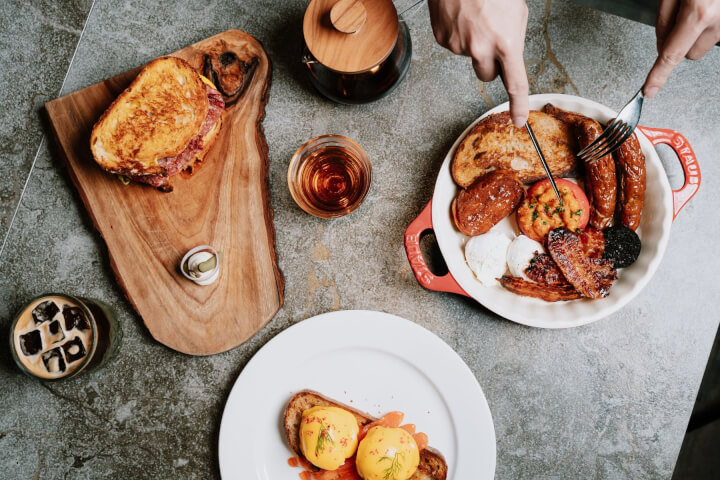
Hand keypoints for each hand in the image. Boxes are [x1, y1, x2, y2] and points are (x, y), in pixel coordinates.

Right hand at [428, 0, 529, 125]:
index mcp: (506, 43)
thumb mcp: (515, 13)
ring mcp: (459, 46)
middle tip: (490, 41)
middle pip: (486, 76)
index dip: (518, 105)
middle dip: (489, 64)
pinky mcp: (443, 40)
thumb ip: (513, 40)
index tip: (518, 120)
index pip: (515, 84)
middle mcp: (481, 49)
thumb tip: (508, 57)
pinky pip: (453, 46)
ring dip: (473, 44)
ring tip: (474, 18)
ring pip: (469, 58)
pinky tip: (461, 17)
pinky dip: (457, 34)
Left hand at [644, 0, 719, 96]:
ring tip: (697, 2)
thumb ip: (664, 19)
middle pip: (690, 54)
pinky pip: (719, 30)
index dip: (658, 75)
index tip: (649, 90)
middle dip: (680, 42)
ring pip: (706, 42)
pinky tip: (708, 3)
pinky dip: (711, 21)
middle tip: (678, 14)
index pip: (671, 54)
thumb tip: (661, 46)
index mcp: (699, 12)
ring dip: (698, 30)